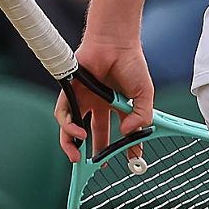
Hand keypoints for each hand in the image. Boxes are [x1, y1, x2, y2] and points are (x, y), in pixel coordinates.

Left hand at [55, 39, 153, 163]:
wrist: (115, 44)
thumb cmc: (131, 63)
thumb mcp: (144, 95)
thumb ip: (141, 116)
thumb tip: (126, 134)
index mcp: (117, 103)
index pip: (119, 130)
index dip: (126, 144)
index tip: (132, 157)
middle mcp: (98, 103)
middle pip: (95, 132)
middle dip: (96, 151)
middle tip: (99, 164)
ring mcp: (84, 99)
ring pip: (73, 128)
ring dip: (73, 145)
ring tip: (79, 159)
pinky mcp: (70, 93)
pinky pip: (64, 115)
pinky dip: (68, 128)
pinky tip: (79, 134)